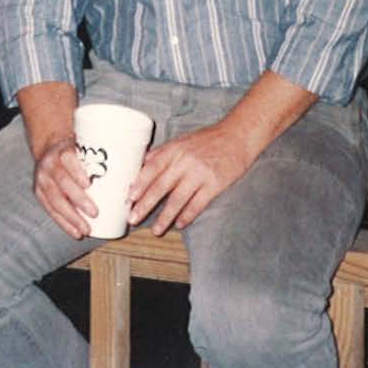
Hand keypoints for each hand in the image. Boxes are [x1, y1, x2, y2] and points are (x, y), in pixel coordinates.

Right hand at [32, 135, 97, 239]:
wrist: (50, 150)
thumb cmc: (78, 152)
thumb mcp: (86, 146)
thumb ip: (104, 155)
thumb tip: (136, 167)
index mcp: (63, 150)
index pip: (68, 158)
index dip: (77, 171)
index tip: (89, 184)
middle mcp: (50, 164)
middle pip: (62, 182)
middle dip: (78, 199)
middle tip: (95, 212)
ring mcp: (42, 180)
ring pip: (55, 200)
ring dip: (71, 217)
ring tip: (86, 229)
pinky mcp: (39, 193)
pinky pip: (51, 210)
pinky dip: (63, 223)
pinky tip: (75, 232)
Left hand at [126, 122, 256, 234]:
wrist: (238, 136)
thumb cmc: (208, 139)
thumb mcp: (182, 140)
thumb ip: (162, 153)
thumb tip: (140, 165)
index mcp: (175, 149)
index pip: (152, 168)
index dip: (140, 184)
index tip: (129, 197)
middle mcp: (185, 161)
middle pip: (161, 186)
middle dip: (145, 204)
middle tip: (133, 218)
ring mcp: (200, 174)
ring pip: (178, 199)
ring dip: (165, 217)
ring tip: (156, 230)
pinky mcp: (215, 184)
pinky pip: (198, 203)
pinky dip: (187, 215)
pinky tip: (180, 224)